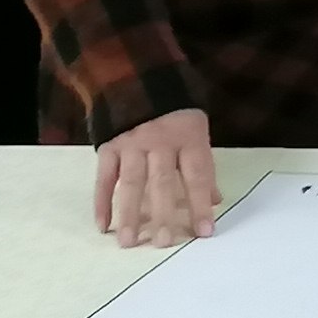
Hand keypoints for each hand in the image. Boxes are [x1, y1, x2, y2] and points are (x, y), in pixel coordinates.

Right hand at [95, 106, 218, 247]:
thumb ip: (202, 164)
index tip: (204, 232)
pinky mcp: (108, 145)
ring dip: (130, 214)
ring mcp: (131, 143)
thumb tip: (215, 200)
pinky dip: (102, 202)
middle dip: (163, 213)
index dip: (200, 203)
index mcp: (187, 136)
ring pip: (131, 183)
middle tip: (164, 242)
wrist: (135, 74)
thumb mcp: (195, 128)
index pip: (197, 174)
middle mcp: (159, 141)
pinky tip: (103, 226)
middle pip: (162, 181)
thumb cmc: (173, 110)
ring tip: (129, 242)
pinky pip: (104, 177)